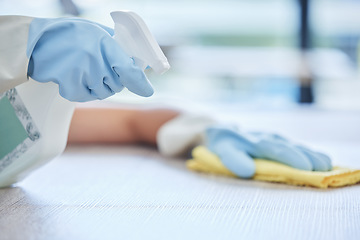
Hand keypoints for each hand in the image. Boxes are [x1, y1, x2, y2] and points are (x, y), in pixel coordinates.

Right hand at [26, 18, 152, 101]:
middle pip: (117, 85)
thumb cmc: (70, 34)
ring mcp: (83, 77)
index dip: (140, 83)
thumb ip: (117, 45)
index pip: (130, 71)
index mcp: (105, 45)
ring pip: (104, 92)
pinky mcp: (71, 89)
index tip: (147, 91)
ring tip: (88, 70)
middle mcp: (96, 62)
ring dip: (101, 86)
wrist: (39, 41)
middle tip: (103, 68)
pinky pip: (87, 96)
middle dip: (115, 79)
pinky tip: (77, 76)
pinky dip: (85, 90)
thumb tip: (135, 60)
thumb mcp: (97, 32)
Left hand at [206, 126, 331, 177]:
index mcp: (256, 141)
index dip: (291, 158)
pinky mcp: (278, 140)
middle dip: (306, 157)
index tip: (306, 167)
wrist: (222, 130)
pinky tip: (321, 159)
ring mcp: (275, 138)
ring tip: (326, 163)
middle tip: (322, 168)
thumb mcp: (225, 151)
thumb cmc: (224, 145)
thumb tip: (248, 171)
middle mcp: (268, 138)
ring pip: (295, 146)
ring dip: (311, 154)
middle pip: (289, 148)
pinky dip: (308, 152)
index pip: (276, 150)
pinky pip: (295, 146)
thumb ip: (234, 160)